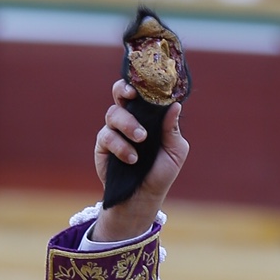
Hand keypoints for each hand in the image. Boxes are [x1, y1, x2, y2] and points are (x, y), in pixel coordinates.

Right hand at [92, 79, 189, 241]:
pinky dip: (120, 146)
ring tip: (141, 139)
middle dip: (123, 89)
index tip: (145, 81)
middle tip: (131, 95)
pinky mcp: (103, 145)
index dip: (141, 83)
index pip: (142, 93)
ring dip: (128, 124)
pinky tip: (132, 158)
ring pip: (113, 113)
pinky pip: (107, 136)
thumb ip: (173, 129)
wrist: (143, 198)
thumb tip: (174, 105)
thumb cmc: (161, 173)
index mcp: (148, 117)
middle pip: (120, 93)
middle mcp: (130, 119)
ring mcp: (115, 130)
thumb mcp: (175, 152)